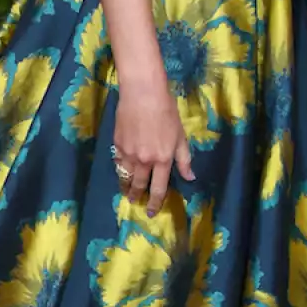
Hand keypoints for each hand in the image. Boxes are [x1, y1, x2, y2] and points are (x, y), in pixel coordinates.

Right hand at [111, 86, 194, 215]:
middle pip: (139, 185)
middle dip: (138, 196)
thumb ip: (184, 159)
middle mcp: (144, 160)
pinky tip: (121, 170)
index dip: (156, 203)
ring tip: (126, 192)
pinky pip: (118, 162)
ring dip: (126, 187)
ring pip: (125, 176)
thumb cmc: (166, 111)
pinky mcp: (117, 144)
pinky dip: (120, 169)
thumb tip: (189, 177)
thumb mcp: (180, 136)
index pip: (158, 188)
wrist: (143, 93)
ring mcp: (128, 153)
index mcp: (163, 159)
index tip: (152, 212)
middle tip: (136, 203)